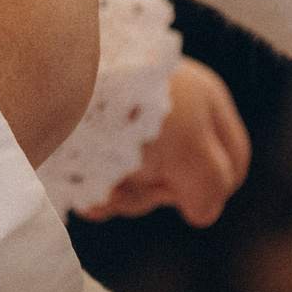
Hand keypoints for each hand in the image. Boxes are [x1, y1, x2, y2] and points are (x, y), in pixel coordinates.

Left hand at [77, 60, 250, 227]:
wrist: (59, 78)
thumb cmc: (132, 110)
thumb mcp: (191, 146)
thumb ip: (212, 183)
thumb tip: (202, 212)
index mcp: (203, 101)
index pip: (231, 160)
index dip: (215, 187)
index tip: (189, 196)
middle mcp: (169, 111)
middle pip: (182, 178)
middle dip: (157, 192)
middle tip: (139, 181)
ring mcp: (128, 123)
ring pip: (141, 183)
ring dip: (125, 194)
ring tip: (104, 184)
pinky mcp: (91, 139)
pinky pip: (105, 180)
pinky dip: (98, 192)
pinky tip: (88, 193)